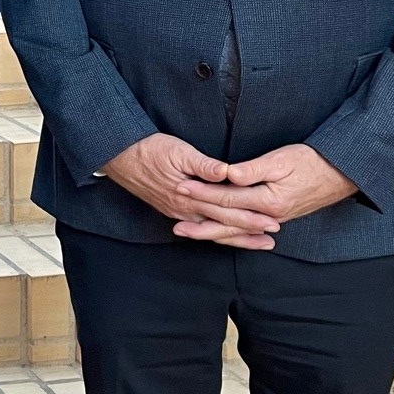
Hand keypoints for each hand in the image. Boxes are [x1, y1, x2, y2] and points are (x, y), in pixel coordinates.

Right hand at [102, 133, 281, 249]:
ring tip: (256, 242)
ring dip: (235, 237)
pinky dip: (216, 233)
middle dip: (249, 232)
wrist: (120, 156)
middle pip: (223, 226)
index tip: (271, 221)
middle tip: (273, 238)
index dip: (250, 217)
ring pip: (212, 231)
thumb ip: (203, 164)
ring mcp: (178, 213)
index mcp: (189, 197)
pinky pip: (200, 228)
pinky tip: (223, 235)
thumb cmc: (149, 150)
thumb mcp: (178, 151)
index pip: (226, 211)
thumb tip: (226, 173)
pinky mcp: (173, 210)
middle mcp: (185, 210)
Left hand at [171, 143, 355, 244]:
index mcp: (268, 201)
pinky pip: (246, 229)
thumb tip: (229, 175)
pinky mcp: (276, 217)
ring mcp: (273, 219)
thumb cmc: (313, 161)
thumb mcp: (283, 159)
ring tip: (186, 231)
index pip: (227, 199)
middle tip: (173, 219)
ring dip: (210, 231)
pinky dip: (229, 232)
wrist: (343, 174)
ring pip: (235, 230)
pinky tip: (217, 233)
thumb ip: (253, 170)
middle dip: (198, 220)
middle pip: (227, 222)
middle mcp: (269, 216)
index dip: (202, 192)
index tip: (180, 186)